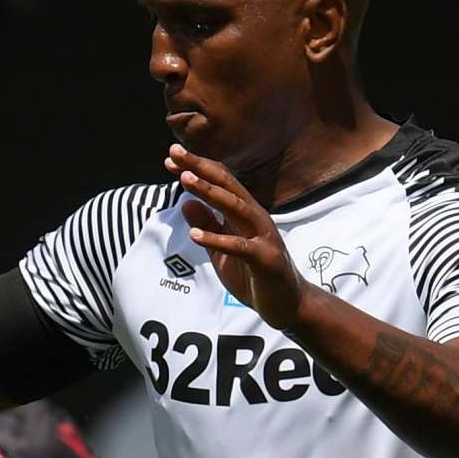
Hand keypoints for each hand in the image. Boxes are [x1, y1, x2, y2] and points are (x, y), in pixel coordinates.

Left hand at [167, 144, 307, 329]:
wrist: (287, 304)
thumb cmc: (254, 275)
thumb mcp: (222, 249)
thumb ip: (207, 226)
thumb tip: (186, 202)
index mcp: (245, 213)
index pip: (220, 183)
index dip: (197, 169)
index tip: (171, 158)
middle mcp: (256, 218)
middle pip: (227, 186)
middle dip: (200, 168)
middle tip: (175, 153)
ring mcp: (263, 237)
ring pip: (236, 207)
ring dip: (210, 192)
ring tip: (184, 180)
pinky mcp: (266, 259)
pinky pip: (240, 247)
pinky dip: (218, 240)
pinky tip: (195, 236)